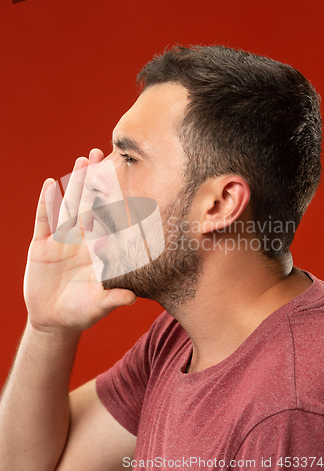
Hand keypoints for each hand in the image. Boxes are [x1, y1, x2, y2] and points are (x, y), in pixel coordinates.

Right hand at [24, 149, 135, 332]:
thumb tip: (132, 298)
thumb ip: (112, 299)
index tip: (125, 180)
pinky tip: (50, 184)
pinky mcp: (41, 246)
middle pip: (89, 205)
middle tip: (102, 154)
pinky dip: (45, 203)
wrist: (53, 319)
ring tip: (81, 160)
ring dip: (74, 184)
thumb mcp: (96, 307)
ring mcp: (61, 241)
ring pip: (68, 206)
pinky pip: (44, 220)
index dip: (115, 200)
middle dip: (95, 181)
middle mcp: (82, 240)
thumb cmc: (81, 313)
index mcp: (98, 250)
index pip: (108, 220)